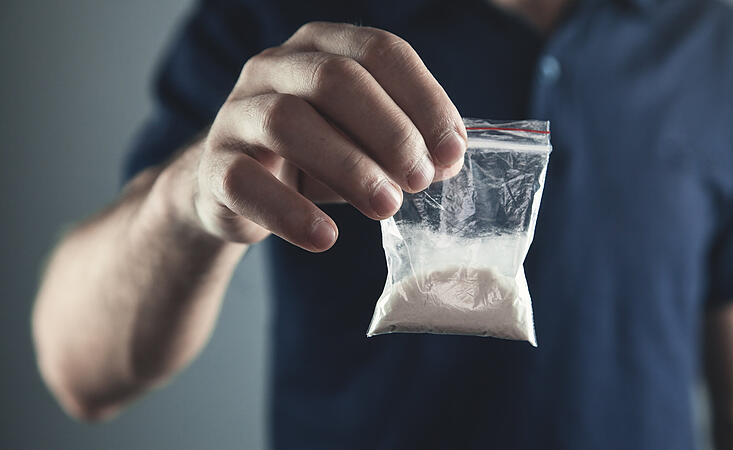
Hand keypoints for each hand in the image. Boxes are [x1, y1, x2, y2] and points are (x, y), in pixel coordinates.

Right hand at [186, 22, 466, 250]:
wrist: (236, 187)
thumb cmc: (315, 155)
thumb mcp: (364, 140)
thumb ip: (406, 142)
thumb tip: (449, 160)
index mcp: (322, 47)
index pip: (381, 51)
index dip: (424, 100)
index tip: (452, 152)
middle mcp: (275, 67)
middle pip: (336, 79)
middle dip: (389, 131)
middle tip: (420, 180)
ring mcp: (237, 112)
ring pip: (288, 122)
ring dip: (348, 167)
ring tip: (386, 207)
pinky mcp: (214, 165)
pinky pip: (245, 180)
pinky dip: (289, 212)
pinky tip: (326, 237)